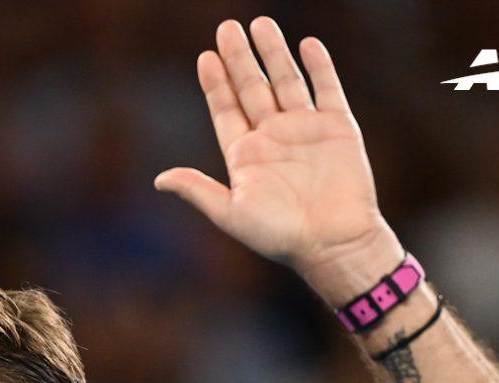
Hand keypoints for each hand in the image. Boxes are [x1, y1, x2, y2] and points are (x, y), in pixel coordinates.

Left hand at [155, 16, 387, 275]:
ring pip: (286, 81)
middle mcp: (274, 139)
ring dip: (273, 53)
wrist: (333, 243)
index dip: (215, 85)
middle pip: (252, 88)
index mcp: (247, 157)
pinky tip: (307, 44)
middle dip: (239, 58)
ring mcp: (306, 130)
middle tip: (226, 28)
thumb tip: (159, 180)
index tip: (206, 58)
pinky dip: (319, 66)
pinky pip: (327, 89)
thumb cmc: (280, 236)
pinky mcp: (338, 128)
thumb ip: (198, 191)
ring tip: (260, 24)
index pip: (226, 111)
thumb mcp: (231, 214)